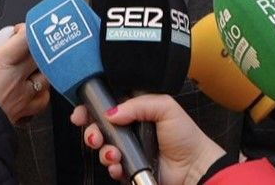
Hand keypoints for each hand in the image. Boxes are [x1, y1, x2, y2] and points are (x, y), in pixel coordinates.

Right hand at [0, 33, 47, 122]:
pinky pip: (43, 99)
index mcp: (2, 62)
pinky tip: (35, 90)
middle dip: (34, 48)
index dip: (25, 30)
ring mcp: (24, 93)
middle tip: (25, 48)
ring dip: (41, 69)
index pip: (26, 37)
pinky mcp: (26, 109)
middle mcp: (17, 75)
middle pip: (40, 54)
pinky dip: (42, 93)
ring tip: (31, 68)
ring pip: (46, 75)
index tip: (17, 31)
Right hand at [73, 94, 223, 184]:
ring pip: (102, 149)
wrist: (194, 168)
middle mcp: (130, 130)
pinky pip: (111, 168)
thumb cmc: (185, 136)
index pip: (107, 106)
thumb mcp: (165, 107)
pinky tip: (119, 166)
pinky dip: (111, 167)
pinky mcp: (128, 169)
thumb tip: (110, 113)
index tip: (81, 113)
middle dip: (91, 131)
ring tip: (114, 154)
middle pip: (99, 128)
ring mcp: (128, 150)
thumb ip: (136, 104)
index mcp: (137, 111)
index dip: (91, 109)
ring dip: (103, 151)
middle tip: (95, 135)